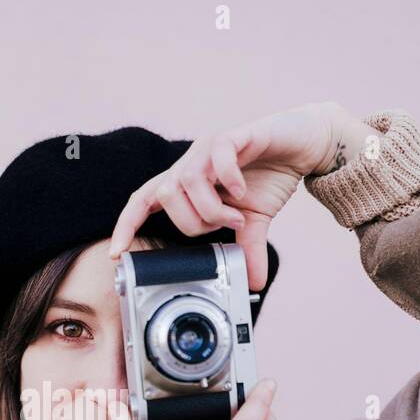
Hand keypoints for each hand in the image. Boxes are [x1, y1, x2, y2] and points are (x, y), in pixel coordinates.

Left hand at [106, 101, 374, 290]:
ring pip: (186, 181)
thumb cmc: (270, 176)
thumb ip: (247, 249)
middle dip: (192, 223)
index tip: (118, 252)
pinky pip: (218, 156)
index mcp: (189, 182)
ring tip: (237, 215)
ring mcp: (211, 148)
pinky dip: (227, 180)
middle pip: (164, 196)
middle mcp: (192, 162)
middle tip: (223, 227)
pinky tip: (241, 191)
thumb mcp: (256, 221)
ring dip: (211, 209)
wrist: (302, 145)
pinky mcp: (236, 136)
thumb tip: (254, 283)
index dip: (127, 224)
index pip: (145, 201)